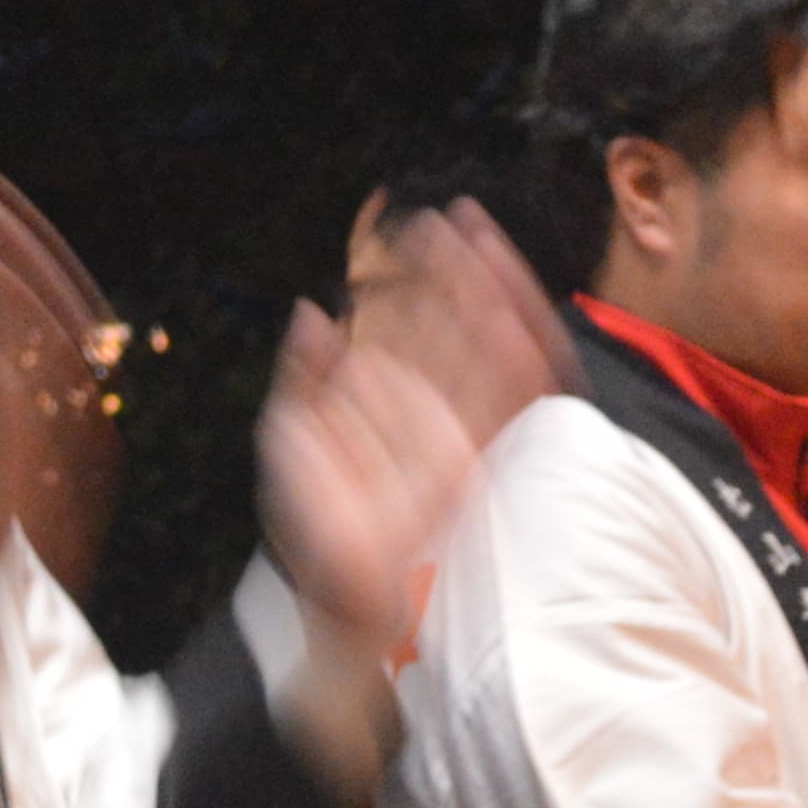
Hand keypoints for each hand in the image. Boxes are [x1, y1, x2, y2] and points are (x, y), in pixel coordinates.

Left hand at [254, 202, 554, 669]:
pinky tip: (505, 313)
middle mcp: (436, 407)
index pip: (425, 318)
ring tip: (480, 247)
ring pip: (491, 349)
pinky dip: (515, 359)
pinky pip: (510, 405)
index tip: (428, 222)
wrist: (327, 589)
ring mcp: (461, 431)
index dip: (430, 270)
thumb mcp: (291, 431)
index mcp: (398, 395)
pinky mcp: (477, 463)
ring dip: (491, 297)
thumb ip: (305, 369)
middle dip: (464, 269)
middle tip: (458, 218)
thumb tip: (315, 308)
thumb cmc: (307, 517)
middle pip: (464, 323)